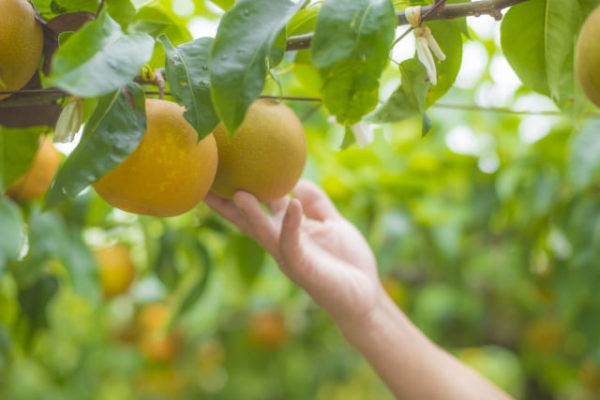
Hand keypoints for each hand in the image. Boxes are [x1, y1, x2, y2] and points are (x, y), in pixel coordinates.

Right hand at [205, 180, 382, 324]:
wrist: (365, 295)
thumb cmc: (347, 261)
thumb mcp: (333, 223)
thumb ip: (316, 202)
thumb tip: (298, 182)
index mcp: (286, 230)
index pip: (257, 207)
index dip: (238, 189)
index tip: (220, 169)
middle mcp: (281, 242)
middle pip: (247, 220)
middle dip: (226, 204)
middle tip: (204, 183)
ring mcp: (289, 256)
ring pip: (264, 233)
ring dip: (251, 214)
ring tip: (239, 193)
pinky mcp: (303, 268)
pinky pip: (293, 244)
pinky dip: (291, 225)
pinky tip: (293, 205)